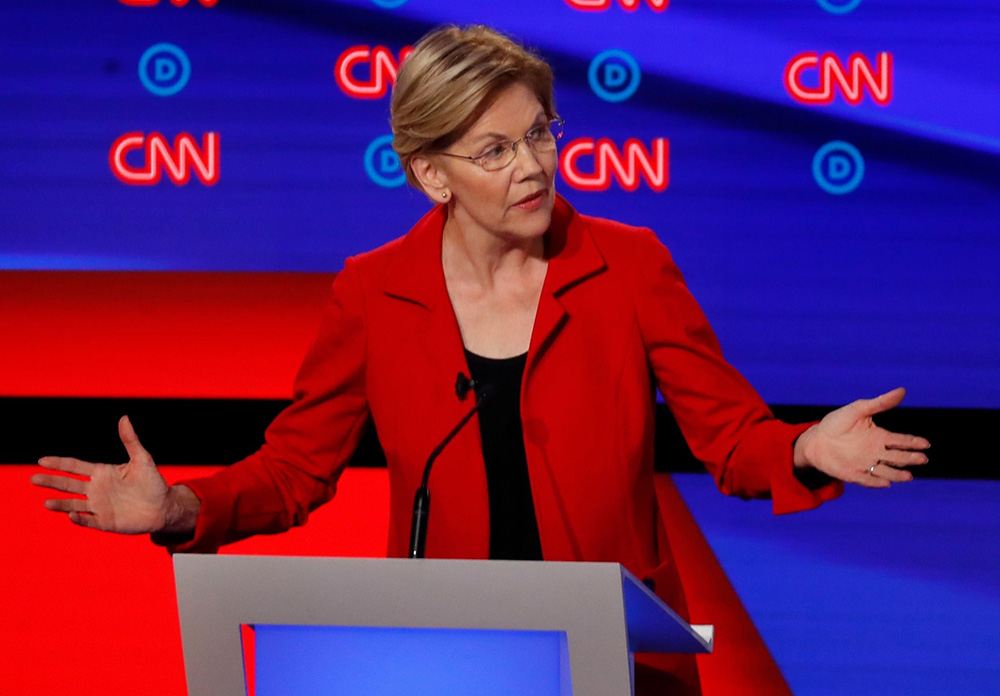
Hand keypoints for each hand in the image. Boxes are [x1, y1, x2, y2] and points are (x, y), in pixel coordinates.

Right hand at [32, 416, 170, 533]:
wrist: (164, 507)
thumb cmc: (153, 482)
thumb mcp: (142, 459)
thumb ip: (130, 440)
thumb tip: (124, 417)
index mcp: (102, 473)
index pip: (75, 467)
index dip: (59, 463)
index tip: (41, 460)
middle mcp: (96, 489)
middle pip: (68, 485)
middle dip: (51, 481)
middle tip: (34, 478)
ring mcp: (99, 506)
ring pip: (73, 504)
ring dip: (60, 504)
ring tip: (46, 503)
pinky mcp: (105, 522)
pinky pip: (88, 520)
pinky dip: (79, 519)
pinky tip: (71, 515)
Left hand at [794, 387, 929, 487]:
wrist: (815, 440)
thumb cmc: (837, 423)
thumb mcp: (857, 410)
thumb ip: (879, 403)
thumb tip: (902, 390)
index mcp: (880, 437)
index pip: (902, 440)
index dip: (914, 442)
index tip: (925, 444)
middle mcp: (877, 452)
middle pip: (898, 457)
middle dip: (911, 458)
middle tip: (922, 459)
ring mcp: (866, 464)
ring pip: (887, 471)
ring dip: (897, 474)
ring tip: (909, 476)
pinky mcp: (854, 475)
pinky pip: (867, 480)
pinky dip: (876, 482)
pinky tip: (885, 483)